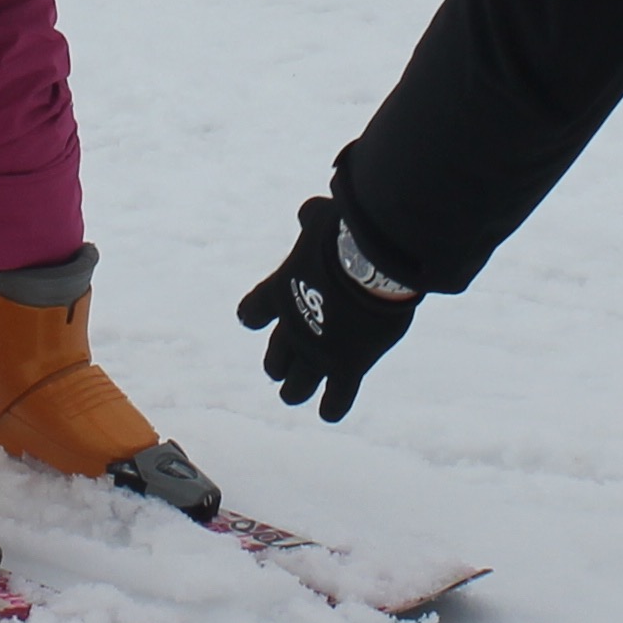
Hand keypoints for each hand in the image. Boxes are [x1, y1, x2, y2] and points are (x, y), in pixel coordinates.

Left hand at [239, 195, 417, 420]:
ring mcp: (317, 352)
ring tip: (292, 394)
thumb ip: (311, 218)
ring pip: (296, 386)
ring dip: (293, 390)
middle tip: (280, 369)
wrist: (370, 263)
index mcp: (280, 292)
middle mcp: (292, 327)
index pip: (253, 311)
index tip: (253, 319)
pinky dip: (332, 407)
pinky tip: (329, 412)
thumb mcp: (322, 219)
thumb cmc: (346, 233)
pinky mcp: (346, 367)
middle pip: (274, 357)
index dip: (253, 315)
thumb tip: (307, 211)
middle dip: (276, 363)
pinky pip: (336, 398)